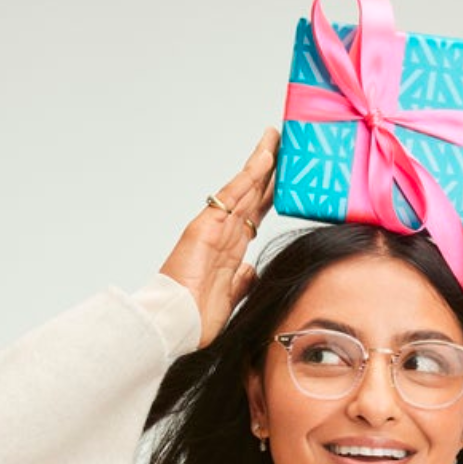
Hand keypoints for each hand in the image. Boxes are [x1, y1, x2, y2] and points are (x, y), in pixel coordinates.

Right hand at [159, 128, 278, 347]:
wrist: (175, 325)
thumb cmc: (195, 318)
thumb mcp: (230, 299)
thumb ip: (241, 283)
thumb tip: (251, 270)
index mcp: (230, 250)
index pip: (255, 214)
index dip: (271, 195)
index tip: (287, 180)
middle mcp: (224, 234)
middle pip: (253, 195)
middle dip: (270, 171)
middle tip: (287, 145)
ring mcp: (215, 228)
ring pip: (246, 188)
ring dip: (263, 162)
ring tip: (278, 138)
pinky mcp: (206, 226)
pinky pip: (233, 195)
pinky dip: (250, 174)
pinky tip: (265, 156)